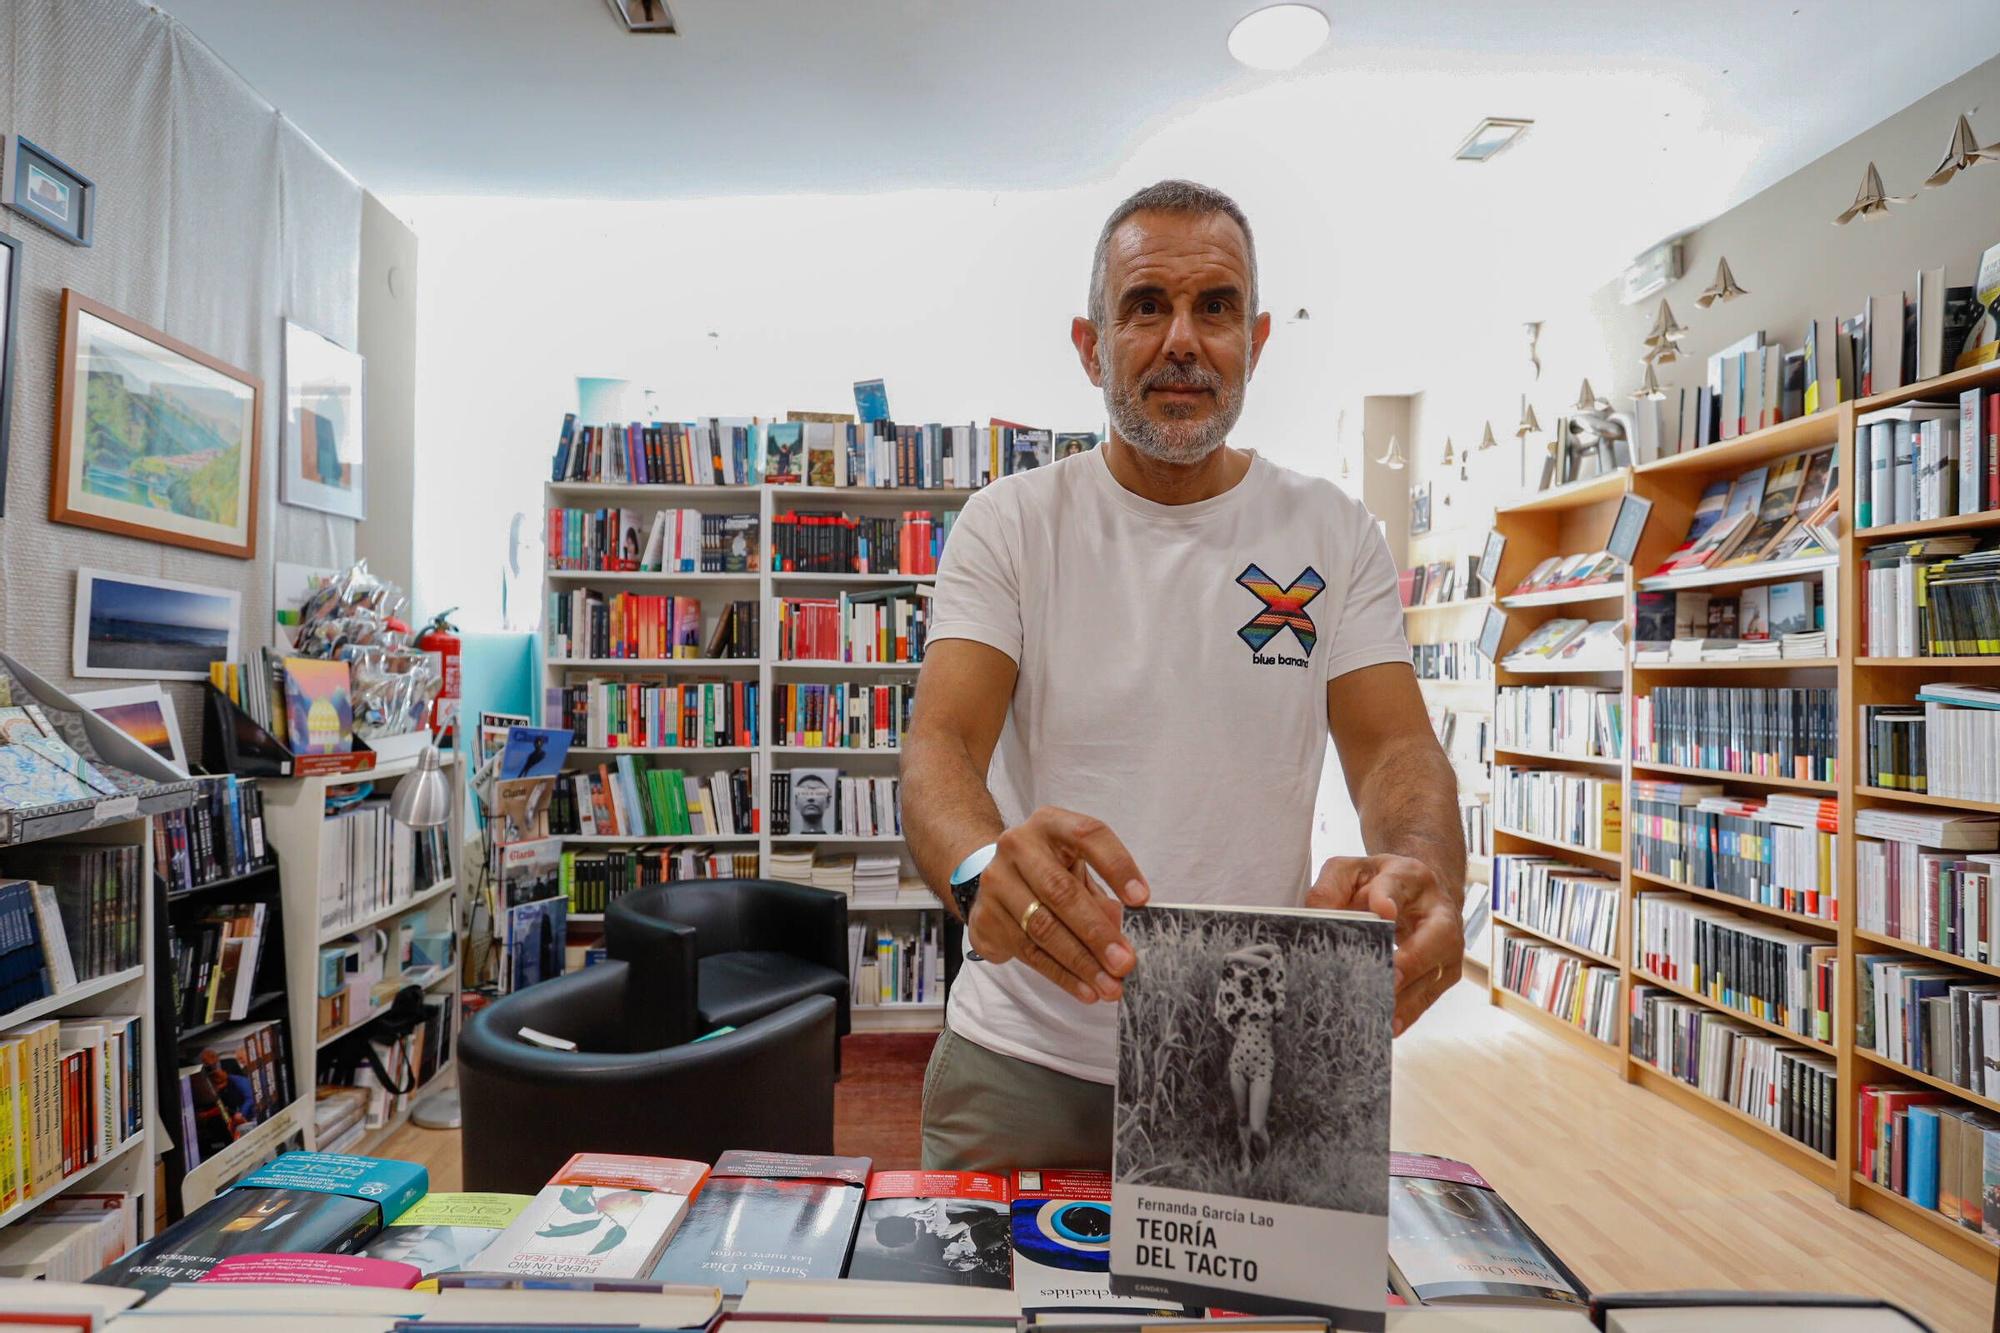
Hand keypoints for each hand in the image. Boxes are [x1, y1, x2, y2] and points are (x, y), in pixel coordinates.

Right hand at [966, 807, 1149, 1004]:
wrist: (994, 878)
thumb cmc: (1050, 871)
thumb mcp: (1076, 869)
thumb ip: (1100, 897)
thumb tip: (1121, 943)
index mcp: (1050, 824)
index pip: (1088, 836)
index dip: (1117, 866)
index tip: (1142, 900)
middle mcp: (1017, 846)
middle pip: (1061, 892)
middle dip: (1097, 933)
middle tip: (1125, 962)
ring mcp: (996, 881)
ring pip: (1043, 928)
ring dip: (1082, 963)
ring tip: (1110, 987)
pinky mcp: (985, 917)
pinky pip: (1028, 952)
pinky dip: (1061, 975)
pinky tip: (1085, 990)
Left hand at [1307, 854, 1461, 1035]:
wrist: (1417, 892)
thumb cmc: (1378, 884)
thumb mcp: (1350, 872)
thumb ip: (1330, 887)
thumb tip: (1317, 915)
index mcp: (1410, 877)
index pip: (1398, 885)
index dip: (1388, 897)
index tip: (1382, 909)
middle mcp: (1438, 912)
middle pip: (1436, 935)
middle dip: (1414, 959)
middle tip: (1390, 977)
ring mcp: (1448, 945)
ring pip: (1434, 973)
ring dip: (1407, 996)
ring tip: (1381, 1013)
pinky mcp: (1447, 972)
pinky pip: (1430, 996)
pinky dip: (1410, 1012)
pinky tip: (1390, 1026)